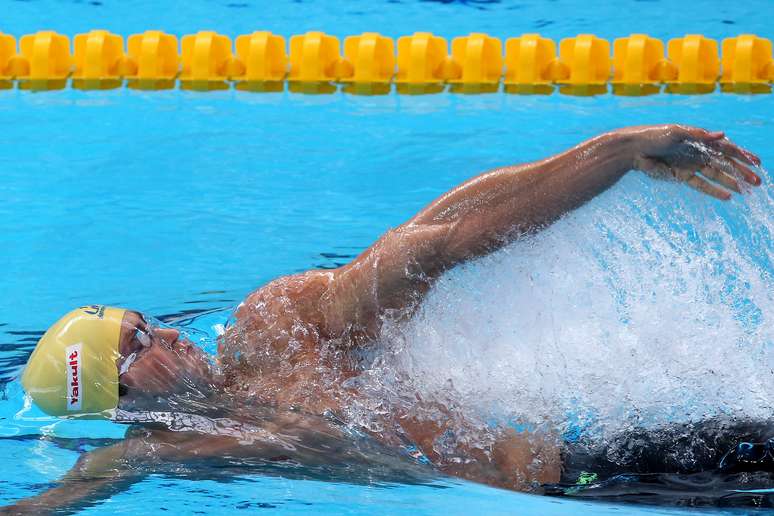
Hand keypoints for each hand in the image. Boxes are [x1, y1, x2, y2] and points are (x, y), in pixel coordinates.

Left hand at [625, 124, 761, 199]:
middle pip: (725, 164)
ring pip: (716, 176)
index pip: (726, 148)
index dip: (742, 155)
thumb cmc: (654, 136)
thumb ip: (698, 135)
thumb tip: (722, 135)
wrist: (633, 150)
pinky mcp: (681, 176)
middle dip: (742, 172)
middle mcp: (698, 153)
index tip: (757, 163)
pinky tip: (727, 197)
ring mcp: (691, 165)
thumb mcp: (675, 132)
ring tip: (747, 191)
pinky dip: (714, 191)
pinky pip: (701, 185)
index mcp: (700, 139)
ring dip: (732, 183)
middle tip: (758, 182)